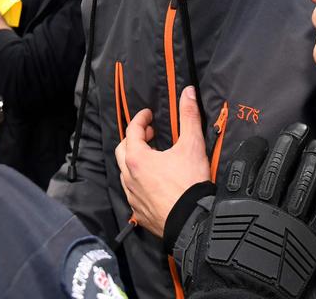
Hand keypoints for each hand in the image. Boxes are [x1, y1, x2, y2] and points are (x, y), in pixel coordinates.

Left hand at [116, 86, 210, 237]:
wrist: (192, 221)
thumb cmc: (189, 184)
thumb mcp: (192, 145)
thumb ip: (189, 116)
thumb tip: (188, 93)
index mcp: (137, 158)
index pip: (132, 131)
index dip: (140, 119)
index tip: (148, 115)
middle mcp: (129, 177)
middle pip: (123, 150)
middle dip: (134, 138)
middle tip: (150, 134)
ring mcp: (132, 196)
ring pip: (125, 173)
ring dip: (135, 161)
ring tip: (153, 157)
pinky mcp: (138, 212)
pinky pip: (133, 193)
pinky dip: (139, 182)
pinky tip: (153, 182)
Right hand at [174, 124, 315, 298]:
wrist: (238, 295)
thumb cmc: (217, 266)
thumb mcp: (212, 230)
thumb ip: (223, 206)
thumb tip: (229, 188)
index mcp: (236, 203)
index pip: (245, 163)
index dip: (255, 148)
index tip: (263, 139)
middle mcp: (263, 207)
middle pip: (277, 167)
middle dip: (289, 144)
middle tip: (300, 129)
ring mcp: (289, 223)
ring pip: (304, 186)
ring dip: (314, 164)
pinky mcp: (309, 242)